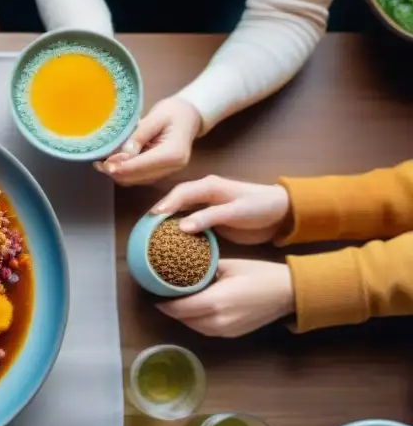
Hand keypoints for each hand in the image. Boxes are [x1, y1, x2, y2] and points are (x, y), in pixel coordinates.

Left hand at [96, 97, 202, 184]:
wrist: (189, 116)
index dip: (120, 166)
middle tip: (98, 162)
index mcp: (173, 154)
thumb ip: (138, 136)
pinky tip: (113, 162)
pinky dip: (123, 172)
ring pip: (134, 180)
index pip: (141, 166)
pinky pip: (137, 177)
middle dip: (115, 171)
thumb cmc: (174, 112)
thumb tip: (121, 154)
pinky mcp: (159, 173)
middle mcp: (171, 168)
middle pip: (136, 177)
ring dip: (117, 173)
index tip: (102, 162)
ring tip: (102, 162)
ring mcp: (166, 173)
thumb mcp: (156, 117)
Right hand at [151, 175, 291, 244]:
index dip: (165, 205)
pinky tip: (169, 239)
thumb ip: (210, 217)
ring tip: (150, 234)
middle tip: (143, 228)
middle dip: (158, 212)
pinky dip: (176, 227)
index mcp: (209, 186)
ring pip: (179, 210)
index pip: (180, 193)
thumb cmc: (260, 207)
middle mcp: (203, 193)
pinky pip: (187, 220)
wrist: (281, 214)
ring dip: (165, 220)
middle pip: (174, 200)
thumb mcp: (236, 212)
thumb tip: (182, 226)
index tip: (152, 218)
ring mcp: (205, 206)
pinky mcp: (208, 218)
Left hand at [156, 259, 294, 337]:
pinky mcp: (231, 334)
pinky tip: (196, 310)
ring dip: (184, 317)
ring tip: (179, 303)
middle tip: (165, 297)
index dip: (164, 304)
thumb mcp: (229, 265)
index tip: (156, 297)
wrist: (288, 292)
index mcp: (214, 301)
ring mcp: (225, 331)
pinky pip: (206, 330)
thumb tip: (185, 269)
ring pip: (194, 327)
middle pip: (184, 319)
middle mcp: (217, 320)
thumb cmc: (259, 274)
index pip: (179, 308)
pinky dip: (197, 322)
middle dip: (172, 310)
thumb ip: (204, 270)